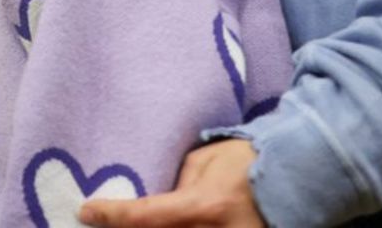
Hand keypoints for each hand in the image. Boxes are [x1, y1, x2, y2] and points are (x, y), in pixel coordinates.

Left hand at [79, 139, 262, 226]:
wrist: (295, 177)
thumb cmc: (245, 160)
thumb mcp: (202, 162)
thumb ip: (175, 186)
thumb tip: (152, 202)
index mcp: (204, 205)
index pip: (145, 216)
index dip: (111, 215)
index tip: (86, 211)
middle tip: (98, 220)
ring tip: (123, 223)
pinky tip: (161, 226)